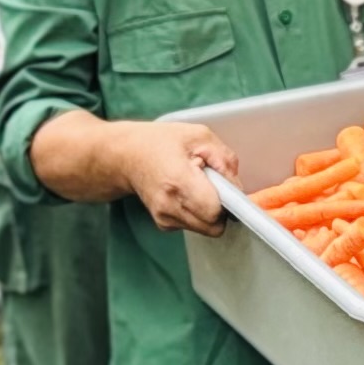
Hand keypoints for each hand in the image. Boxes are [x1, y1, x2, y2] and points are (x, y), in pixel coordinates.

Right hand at [118, 121, 239, 235]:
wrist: (126, 156)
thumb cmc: (160, 142)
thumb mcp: (198, 136)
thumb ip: (224, 160)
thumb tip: (237, 188)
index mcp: (178, 181)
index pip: (214, 211)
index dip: (226, 200)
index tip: (223, 185)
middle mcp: (169, 207)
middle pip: (214, 226)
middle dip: (220, 208)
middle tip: (210, 184)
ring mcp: (165, 219)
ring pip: (206, 229)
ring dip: (208, 210)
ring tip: (195, 185)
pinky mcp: (164, 225)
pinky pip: (195, 226)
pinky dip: (197, 212)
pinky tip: (185, 192)